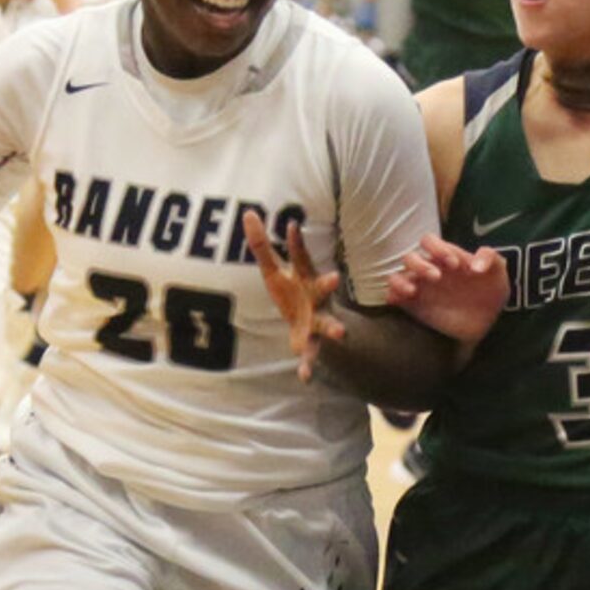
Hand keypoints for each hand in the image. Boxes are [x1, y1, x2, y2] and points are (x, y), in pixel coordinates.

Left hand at [244, 210, 341, 382]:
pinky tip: (304, 377)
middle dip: (330, 284)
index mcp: (305, 277)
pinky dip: (308, 366)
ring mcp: (317, 319)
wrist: (308, 324)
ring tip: (340, 333)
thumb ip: (260, 244)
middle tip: (336, 278)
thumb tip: (248, 212)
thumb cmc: (291, 291)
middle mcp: (316, 296)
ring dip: (334, 327)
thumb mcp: (273, 270)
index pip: (301, 256)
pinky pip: (311, 355)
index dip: (296, 242)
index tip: (292, 226)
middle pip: (324, 288)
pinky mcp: (310, 342)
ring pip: (328, 323)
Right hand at [383, 233, 509, 345]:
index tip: (454, 265)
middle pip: (410, 257)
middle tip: (437, 278)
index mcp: (444, 257)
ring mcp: (420, 288)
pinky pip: (393, 295)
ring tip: (414, 290)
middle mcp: (429, 269)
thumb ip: (491, 259)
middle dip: (420, 264)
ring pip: (397, 274)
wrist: (485, 323)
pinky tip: (403, 298)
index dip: (438, 248)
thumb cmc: (490, 293)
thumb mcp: (499, 274)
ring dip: (402, 279)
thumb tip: (475, 266)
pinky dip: (393, 294)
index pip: (429, 241)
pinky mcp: (413, 305)